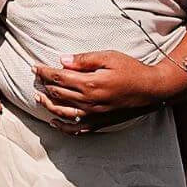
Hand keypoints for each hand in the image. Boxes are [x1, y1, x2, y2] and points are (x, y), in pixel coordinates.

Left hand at [34, 52, 186, 128]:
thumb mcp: (109, 57)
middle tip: (37, 79)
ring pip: (61, 112)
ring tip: (39, 98)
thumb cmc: (132, 70)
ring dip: (47, 105)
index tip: (34, 67)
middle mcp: (88, 101)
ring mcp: (92, 115)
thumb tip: (62, 61)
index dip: (44, 72)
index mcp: (89, 83)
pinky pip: (75, 129)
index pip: (58, 77)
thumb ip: (84, 60)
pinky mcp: (98, 123)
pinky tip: (53, 122)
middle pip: (57, 94)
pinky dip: (62, 127)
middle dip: (44, 85)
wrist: (152, 90)